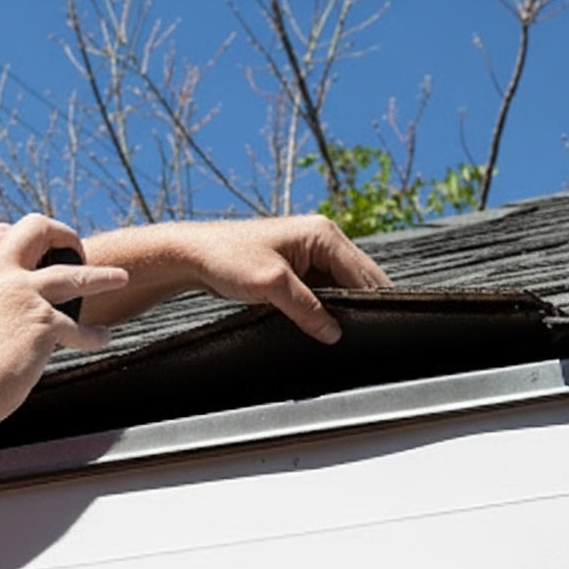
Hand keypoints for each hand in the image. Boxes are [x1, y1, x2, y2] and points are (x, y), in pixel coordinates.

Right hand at [0, 214, 127, 432]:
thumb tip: (6, 311)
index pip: (0, 234)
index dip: (24, 239)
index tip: (40, 251)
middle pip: (36, 228)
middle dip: (64, 235)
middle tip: (78, 252)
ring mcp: (22, 294)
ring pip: (74, 273)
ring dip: (102, 276)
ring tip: (121, 278)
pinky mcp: (44, 323)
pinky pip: (79, 328)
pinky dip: (94, 335)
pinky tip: (101, 338)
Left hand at [190, 215, 391, 343]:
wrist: (192, 255)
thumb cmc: (226, 257)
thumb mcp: (272, 286)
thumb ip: (307, 310)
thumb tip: (334, 333)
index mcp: (323, 234)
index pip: (363, 274)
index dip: (371, 302)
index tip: (375, 330)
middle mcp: (323, 238)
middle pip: (359, 278)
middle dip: (361, 304)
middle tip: (364, 334)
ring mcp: (313, 252)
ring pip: (344, 286)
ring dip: (344, 306)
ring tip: (343, 329)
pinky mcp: (301, 267)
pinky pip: (327, 289)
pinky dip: (328, 306)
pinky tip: (325, 322)